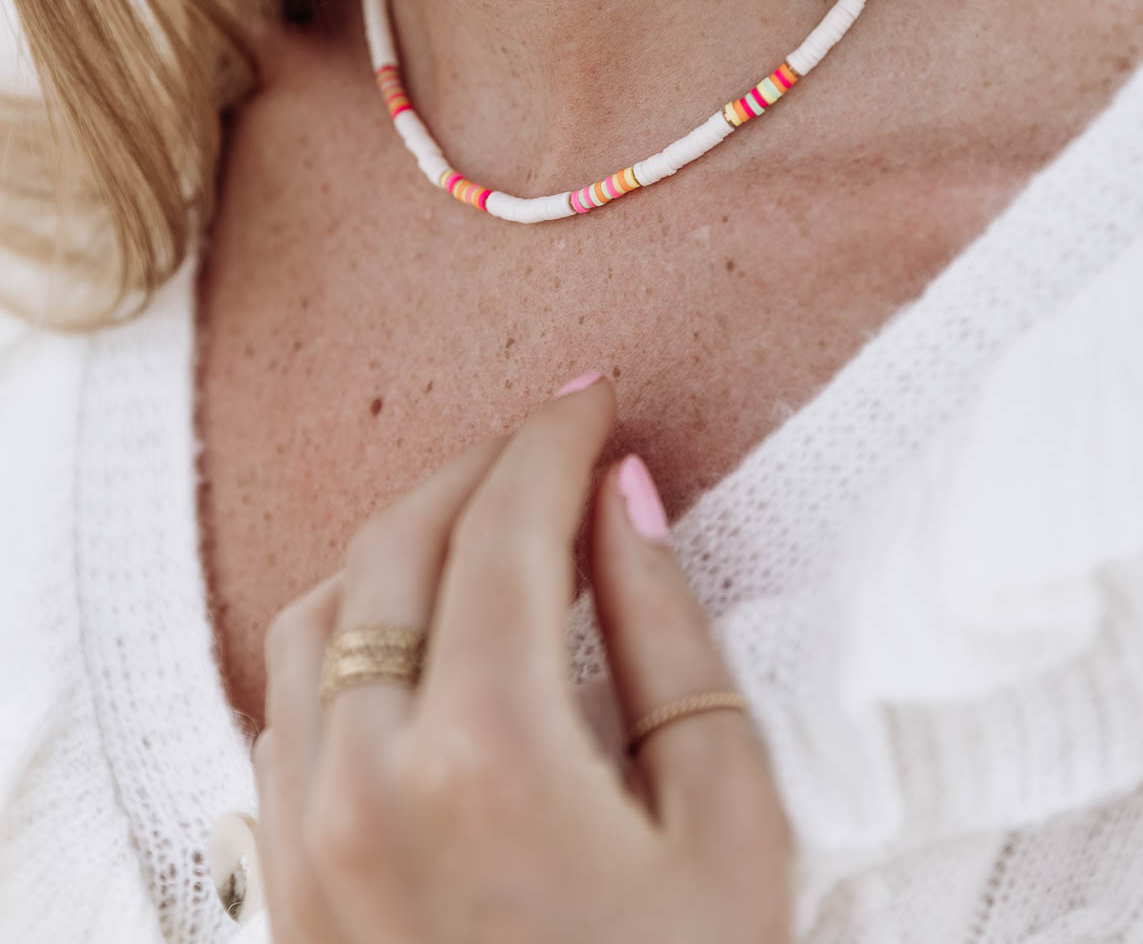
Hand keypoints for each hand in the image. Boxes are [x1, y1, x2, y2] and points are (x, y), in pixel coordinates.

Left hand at [250, 373, 796, 942]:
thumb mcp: (727, 823)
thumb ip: (670, 639)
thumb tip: (625, 501)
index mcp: (489, 759)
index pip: (506, 530)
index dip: (553, 442)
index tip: (592, 398)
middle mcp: (365, 781)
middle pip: (399, 543)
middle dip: (479, 465)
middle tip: (550, 439)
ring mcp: (304, 833)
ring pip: (319, 608)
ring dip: (402, 534)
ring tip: (485, 517)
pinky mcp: (283, 876)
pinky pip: (285, 697)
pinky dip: (348, 622)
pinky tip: (415, 620)